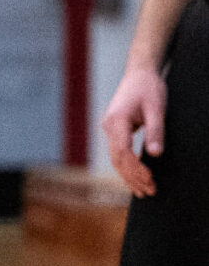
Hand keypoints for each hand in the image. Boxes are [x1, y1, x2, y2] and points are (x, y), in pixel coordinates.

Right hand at [102, 64, 165, 194]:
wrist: (139, 72)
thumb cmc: (148, 88)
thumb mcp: (156, 108)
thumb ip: (155, 131)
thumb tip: (155, 154)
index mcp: (117, 120)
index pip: (123, 152)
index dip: (135, 169)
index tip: (150, 181)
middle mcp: (109, 126)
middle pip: (117, 159)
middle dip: (132, 178)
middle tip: (149, 192)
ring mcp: (109, 128)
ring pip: (116, 158)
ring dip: (129, 176)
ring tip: (143, 191)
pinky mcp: (114, 130)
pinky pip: (118, 153)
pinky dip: (127, 167)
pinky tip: (135, 179)